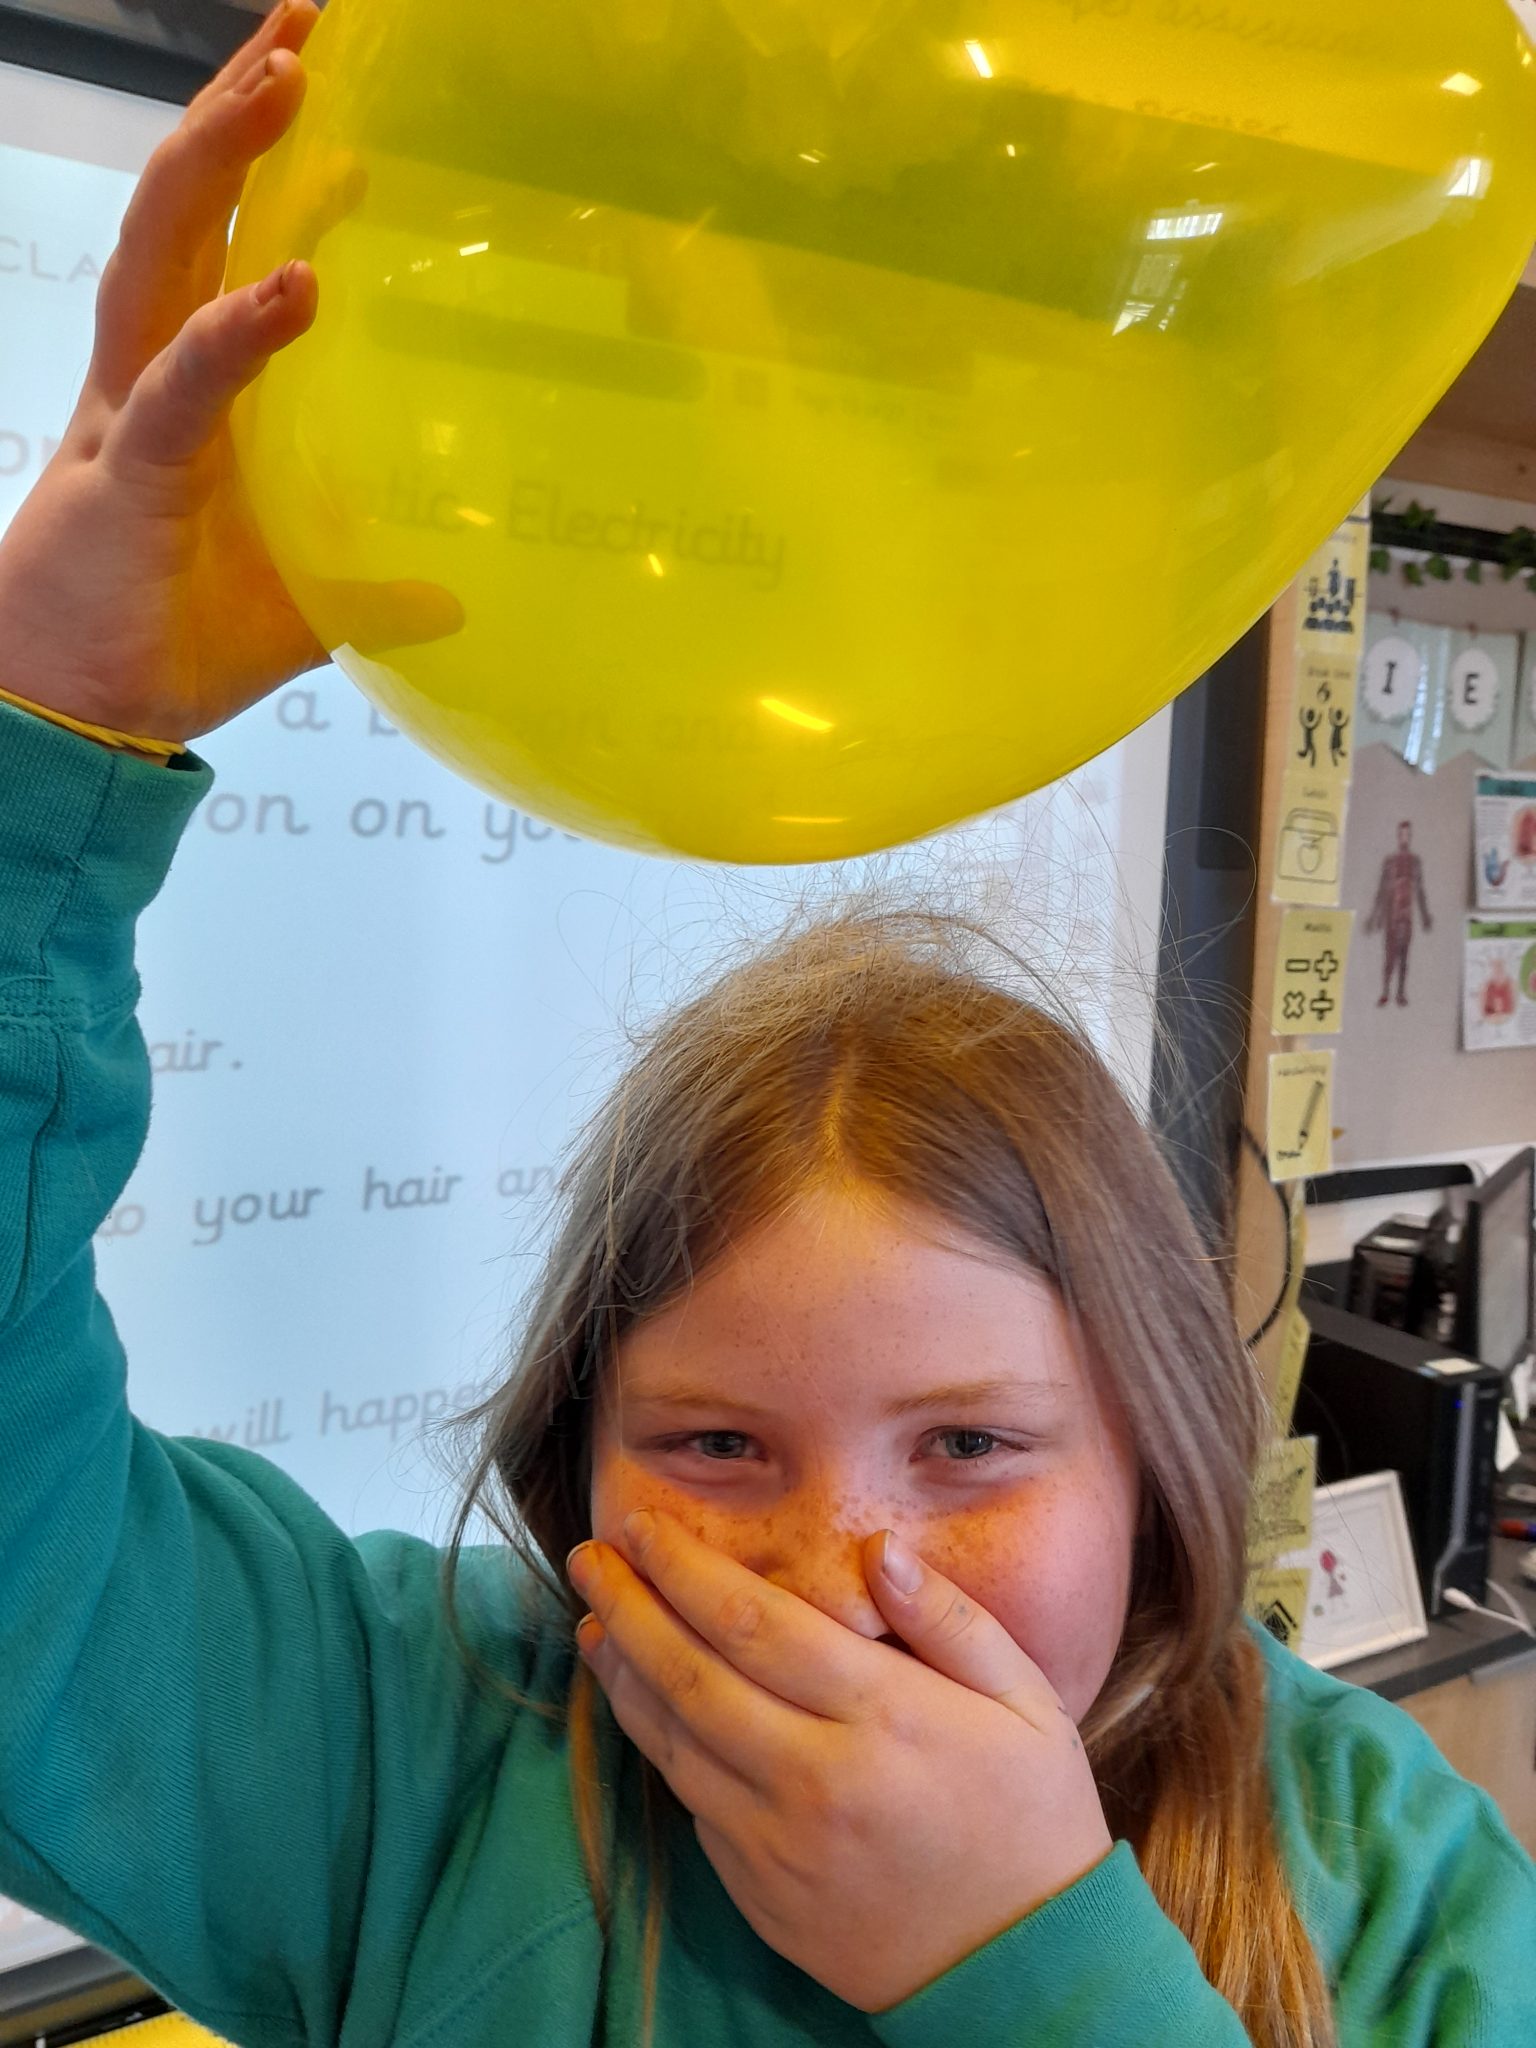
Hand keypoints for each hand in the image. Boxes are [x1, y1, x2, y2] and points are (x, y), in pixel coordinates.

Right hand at [0, 0, 461, 745]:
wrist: (81, 724)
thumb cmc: (163, 647)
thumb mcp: (298, 612)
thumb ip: (369, 590)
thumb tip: (453, 595)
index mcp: (184, 399)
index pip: (220, 256)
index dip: (264, 176)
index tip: (335, 113)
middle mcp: (149, 383)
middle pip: (185, 217)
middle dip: (237, 115)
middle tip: (303, 23)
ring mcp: (132, 419)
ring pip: (163, 258)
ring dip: (218, 163)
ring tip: (282, 76)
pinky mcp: (132, 478)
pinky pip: (182, 391)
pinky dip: (234, 335)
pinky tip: (296, 283)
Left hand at [568, 1508, 1112, 2012]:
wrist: (1021, 1969)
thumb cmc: (1031, 1818)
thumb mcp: (1025, 1701)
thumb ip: (949, 1619)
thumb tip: (878, 1550)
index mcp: (884, 1715)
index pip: (756, 1622)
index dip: (688, 1571)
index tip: (648, 1530)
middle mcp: (818, 1776)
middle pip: (691, 1674)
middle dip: (629, 1607)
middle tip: (588, 1558)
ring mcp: (779, 1841)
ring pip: (674, 1740)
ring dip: (622, 1674)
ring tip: (594, 1621)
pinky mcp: (759, 1890)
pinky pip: (692, 1803)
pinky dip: (656, 1744)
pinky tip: (642, 1705)